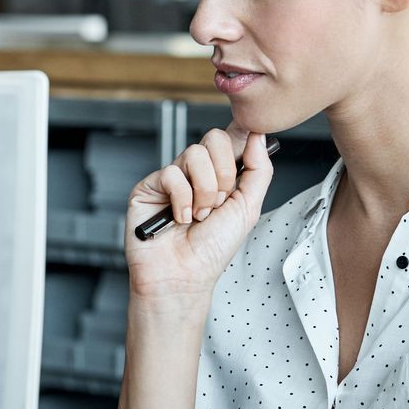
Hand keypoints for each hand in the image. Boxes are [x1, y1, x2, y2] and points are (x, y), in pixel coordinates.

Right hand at [122, 127, 273, 302]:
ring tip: (199, 215)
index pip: (231, 139)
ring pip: (194, 154)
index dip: (241, 133)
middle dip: (224, 174)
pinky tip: (179, 218)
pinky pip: (171, 173)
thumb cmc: (212, 250)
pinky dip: (182, 200)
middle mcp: (197, 173)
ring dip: (204, 191)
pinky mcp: (150, 186)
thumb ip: (259, 171)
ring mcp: (173, 177)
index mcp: (221, 175)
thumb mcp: (248, 209)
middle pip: (214, 139)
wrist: (184, 275)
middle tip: (219, 202)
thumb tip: (258, 136)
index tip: (251, 135)